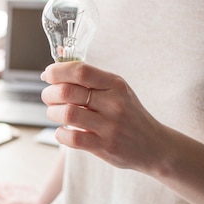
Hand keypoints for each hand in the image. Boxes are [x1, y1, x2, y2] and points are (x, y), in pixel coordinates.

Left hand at [40, 62, 166, 173]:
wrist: (154, 145)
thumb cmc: (129, 115)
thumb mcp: (117, 91)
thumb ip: (90, 77)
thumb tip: (58, 57)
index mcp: (115, 84)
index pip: (80, 71)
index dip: (57, 71)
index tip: (48, 75)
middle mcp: (114, 103)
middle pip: (67, 92)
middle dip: (49, 93)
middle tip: (49, 97)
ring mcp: (110, 126)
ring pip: (67, 114)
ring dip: (52, 113)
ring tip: (55, 113)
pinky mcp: (105, 147)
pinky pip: (72, 138)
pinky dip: (61, 133)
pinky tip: (64, 131)